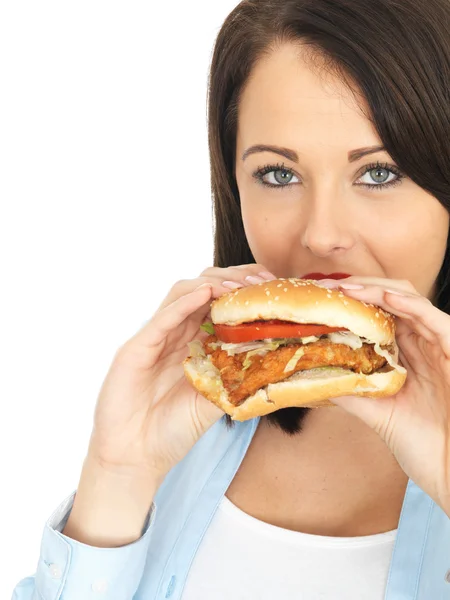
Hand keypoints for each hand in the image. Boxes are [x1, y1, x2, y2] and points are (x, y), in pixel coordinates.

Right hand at [86, 264, 275, 480]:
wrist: (135, 457)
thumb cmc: (171, 430)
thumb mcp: (214, 402)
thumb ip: (236, 381)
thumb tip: (275, 366)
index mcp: (194, 341)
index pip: (220, 301)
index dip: (244, 289)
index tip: (271, 288)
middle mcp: (175, 333)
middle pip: (203, 288)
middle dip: (234, 278)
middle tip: (260, 282)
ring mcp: (155, 337)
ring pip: (182, 293)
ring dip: (212, 284)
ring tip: (238, 286)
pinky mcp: (136, 348)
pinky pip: (162, 318)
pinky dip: (184, 303)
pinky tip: (205, 294)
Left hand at [318, 276, 449, 514]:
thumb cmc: (424, 446)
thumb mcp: (378, 413)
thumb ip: (352, 391)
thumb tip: (315, 376)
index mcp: (406, 355)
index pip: (377, 315)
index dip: (350, 302)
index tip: (318, 298)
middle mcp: (422, 345)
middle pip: (390, 300)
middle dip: (357, 288)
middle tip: (324, 287)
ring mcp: (439, 347)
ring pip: (409, 301)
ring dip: (375, 289)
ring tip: (345, 287)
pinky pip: (434, 319)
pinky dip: (409, 304)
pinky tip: (384, 297)